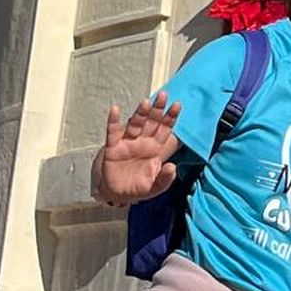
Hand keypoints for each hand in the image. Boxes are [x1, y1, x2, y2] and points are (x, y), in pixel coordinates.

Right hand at [95, 91, 182, 206]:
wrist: (118, 195)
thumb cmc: (139, 187)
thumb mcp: (155, 187)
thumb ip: (165, 179)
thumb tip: (172, 167)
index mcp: (155, 149)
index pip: (165, 130)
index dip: (171, 117)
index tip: (177, 104)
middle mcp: (143, 142)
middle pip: (151, 122)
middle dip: (158, 109)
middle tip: (163, 96)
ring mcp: (128, 143)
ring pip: (135, 124)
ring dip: (140, 113)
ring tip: (146, 102)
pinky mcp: (113, 148)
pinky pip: (113, 133)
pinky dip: (113, 121)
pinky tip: (114, 110)